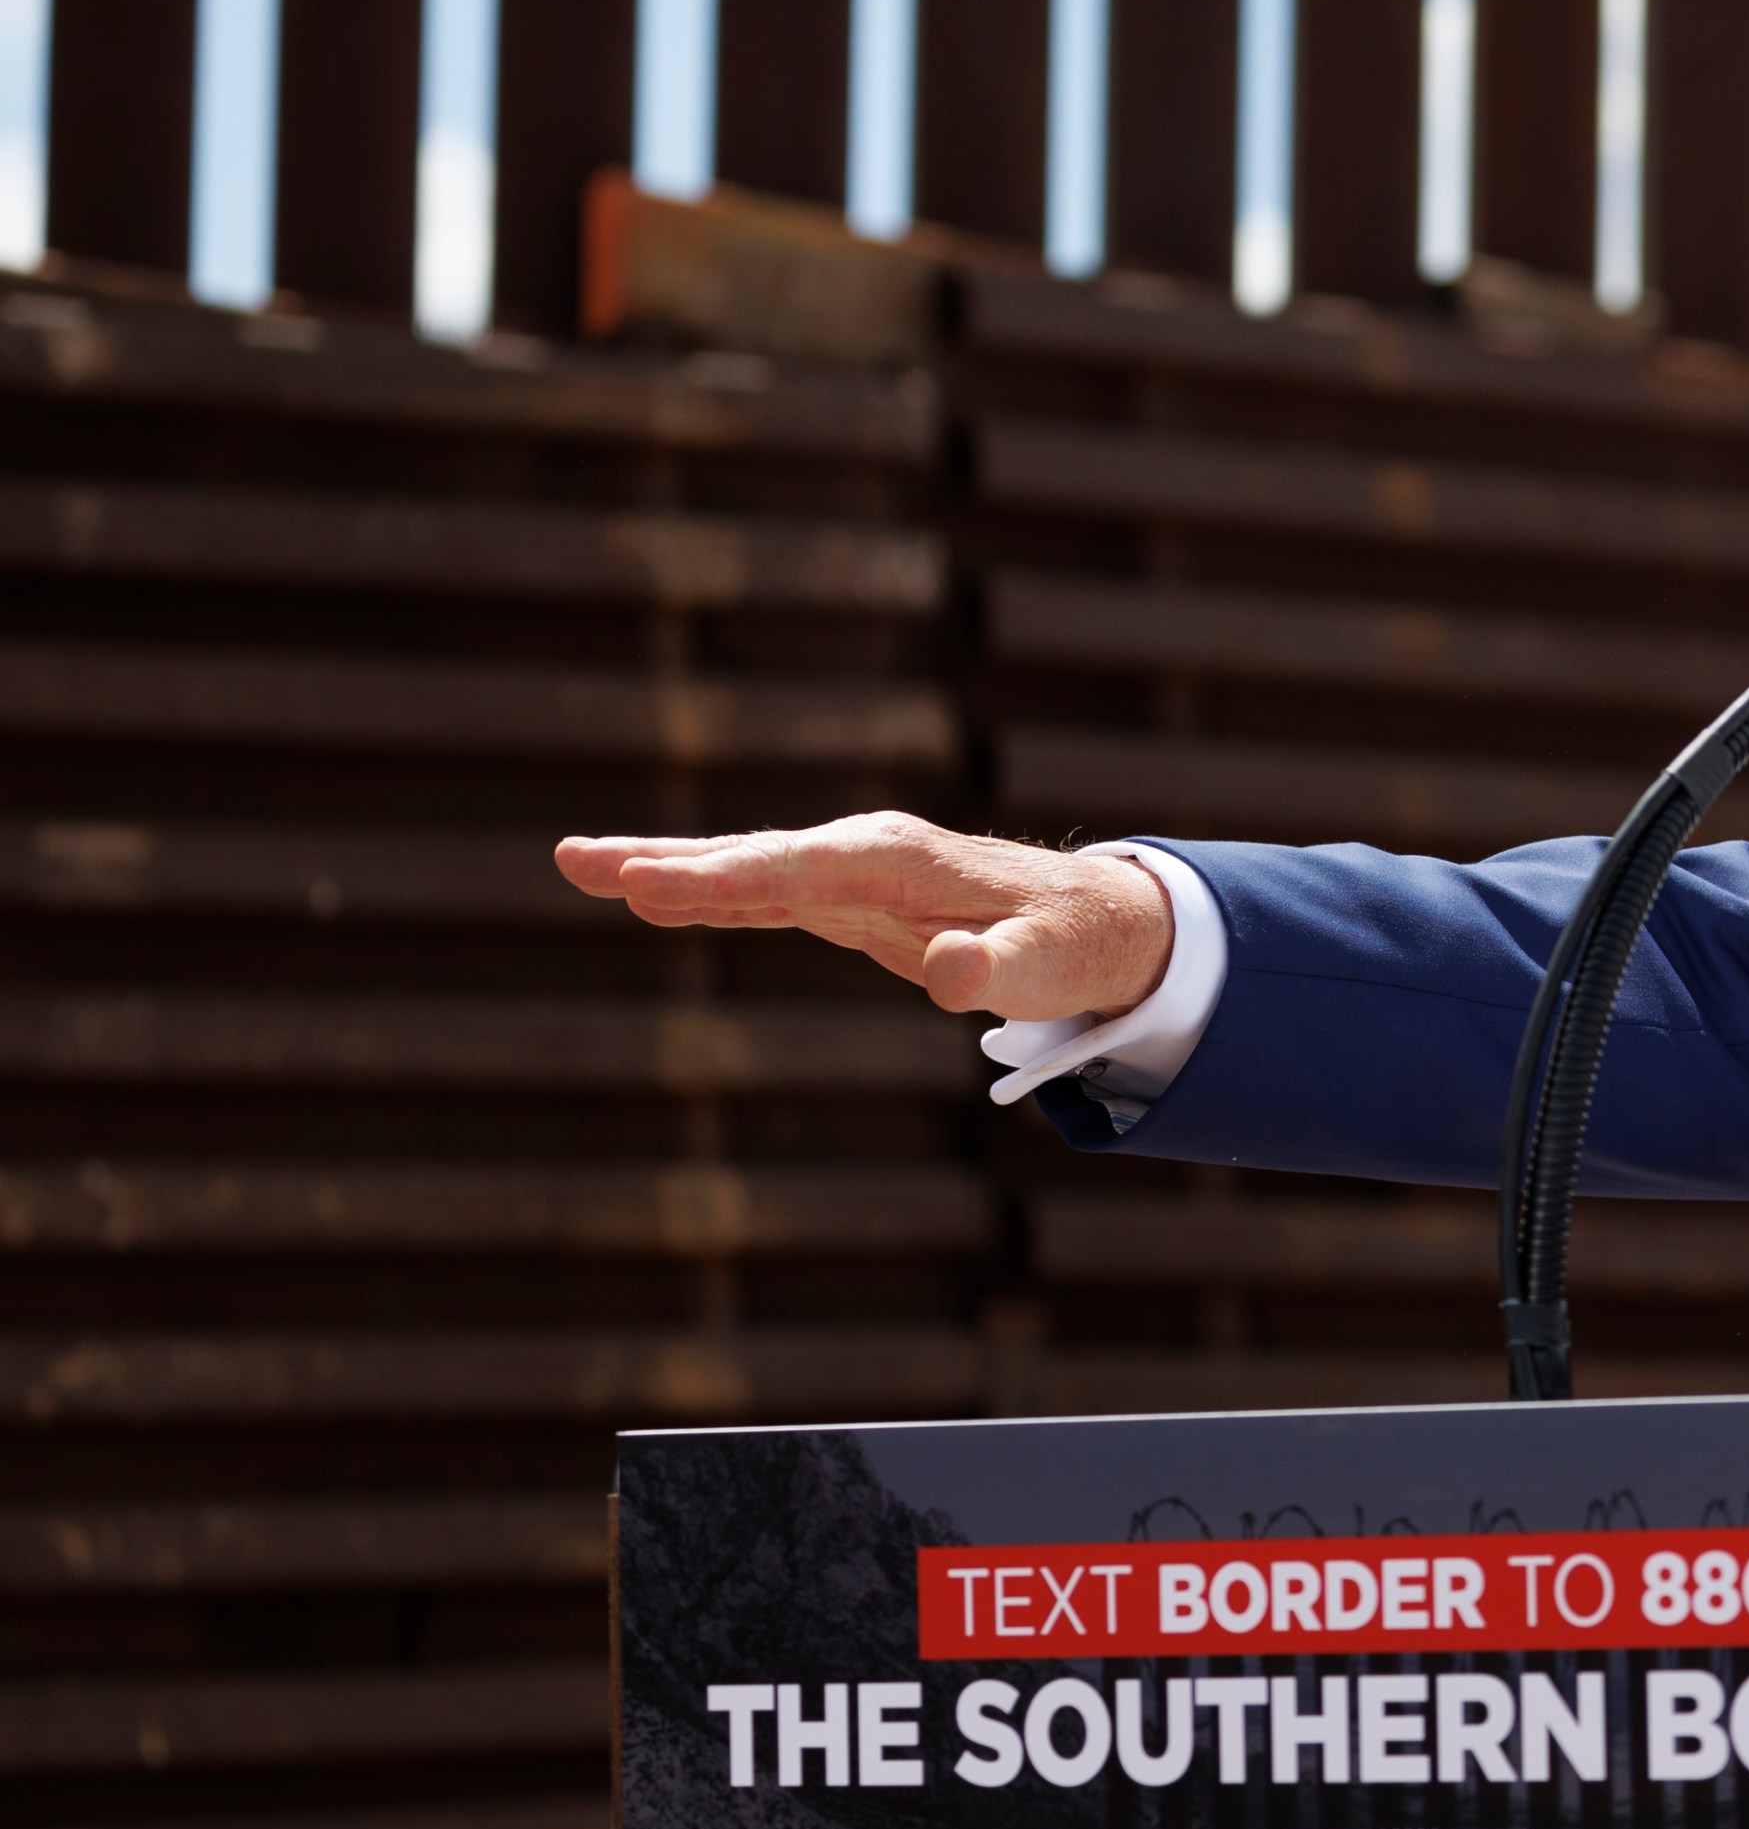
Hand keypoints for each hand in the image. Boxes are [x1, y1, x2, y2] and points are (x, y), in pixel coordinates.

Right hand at [555, 812, 1174, 1021]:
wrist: (1094, 920)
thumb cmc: (1068, 944)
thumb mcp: (1041, 967)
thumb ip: (993, 971)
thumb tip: (950, 975)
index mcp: (895, 859)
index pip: (792, 868)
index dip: (720, 876)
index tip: (647, 883)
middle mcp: (864, 853)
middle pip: (749, 856)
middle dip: (664, 861)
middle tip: (574, 861)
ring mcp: (852, 872)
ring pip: (745, 869)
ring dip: (667, 871)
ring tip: (580, 867)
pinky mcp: (849, 898)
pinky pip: (765, 893)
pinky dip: (710, 892)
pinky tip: (654, 896)